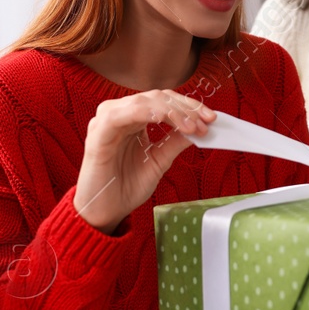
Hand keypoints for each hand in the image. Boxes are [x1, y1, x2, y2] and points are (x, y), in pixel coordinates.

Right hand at [75, 90, 213, 233]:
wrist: (105, 211)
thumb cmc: (126, 186)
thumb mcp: (159, 161)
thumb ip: (176, 142)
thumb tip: (200, 128)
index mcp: (134, 119)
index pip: (164, 101)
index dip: (189, 106)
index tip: (211, 118)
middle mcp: (120, 115)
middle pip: (157, 97)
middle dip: (185, 108)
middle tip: (205, 122)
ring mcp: (107, 122)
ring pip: (142, 101)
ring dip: (170, 110)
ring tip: (190, 126)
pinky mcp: (97, 134)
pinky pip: (118, 115)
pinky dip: (142, 112)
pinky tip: (161, 118)